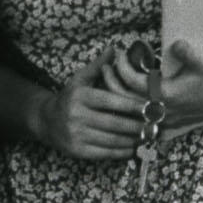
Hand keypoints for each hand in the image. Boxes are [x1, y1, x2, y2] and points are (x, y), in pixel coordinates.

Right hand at [32, 45, 146, 160]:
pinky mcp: (77, 150)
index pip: (110, 101)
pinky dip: (121, 152)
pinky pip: (104, 153)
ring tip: (147, 137)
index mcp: (80, 96)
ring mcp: (75, 135)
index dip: (131, 105)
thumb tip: (113, 49)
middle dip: (136, 126)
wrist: (47, 121)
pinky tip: (133, 148)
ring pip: (111, 140)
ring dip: (132, 140)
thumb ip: (98, 66)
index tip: (150, 107)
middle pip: (113, 123)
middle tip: (155, 126)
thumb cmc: (70, 97)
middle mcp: (76, 116)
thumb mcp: (80, 79)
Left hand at [107, 39, 202, 132]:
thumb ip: (186, 52)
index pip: (134, 83)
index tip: (119, 55)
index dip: (123, 68)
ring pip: (134, 113)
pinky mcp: (172, 122)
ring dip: (121, 97)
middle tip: (105, 68)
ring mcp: (168, 120)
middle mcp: (165, 111)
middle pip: (127, 102)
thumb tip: (174, 44)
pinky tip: (128, 100)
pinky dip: (133, 110)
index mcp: (169, 96)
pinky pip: (145, 120)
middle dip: (113, 85)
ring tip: (113, 80)